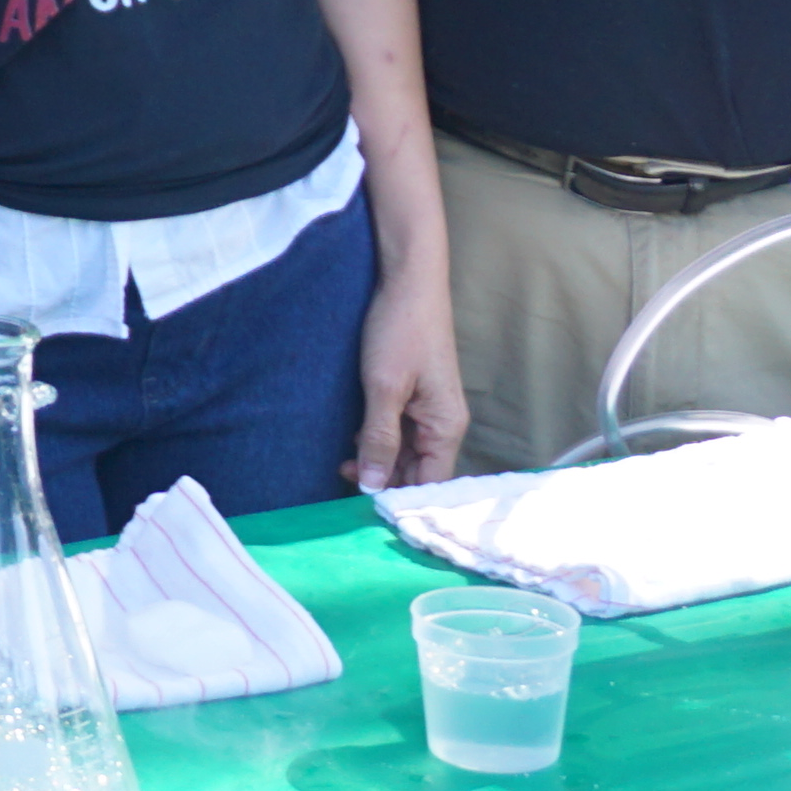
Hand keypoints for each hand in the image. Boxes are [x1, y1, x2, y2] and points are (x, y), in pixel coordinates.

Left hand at [349, 270, 466, 490]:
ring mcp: (428, 410)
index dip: (401, 500)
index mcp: (447, 427)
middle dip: (385, 481)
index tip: (366, 510)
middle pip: (418, 472)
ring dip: (378, 461)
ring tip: (343, 464)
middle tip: (344, 481)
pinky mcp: (413, 397)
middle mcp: (443, 424)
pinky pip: (398, 432)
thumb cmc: (401, 330)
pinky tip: (353, 442)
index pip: (430, 484)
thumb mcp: (384, 388)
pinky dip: (377, 441)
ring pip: (405, 453)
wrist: (407, 280)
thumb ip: (379, 438)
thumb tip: (374, 486)